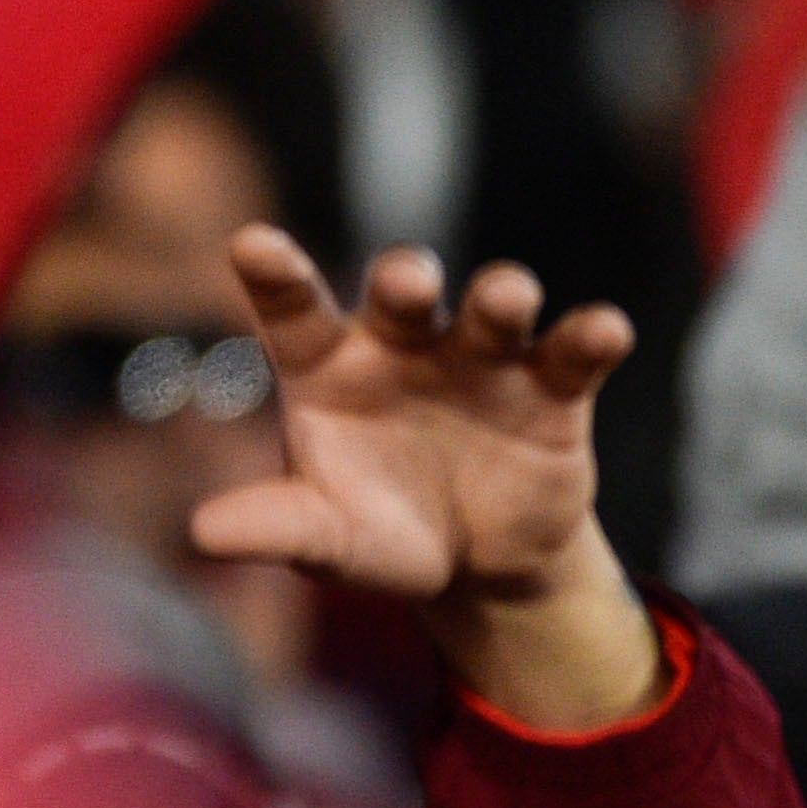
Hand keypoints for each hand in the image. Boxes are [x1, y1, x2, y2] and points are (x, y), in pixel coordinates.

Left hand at [189, 231, 662, 732]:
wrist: (478, 563)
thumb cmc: (379, 531)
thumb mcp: (327, 538)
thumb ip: (276, 526)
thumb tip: (200, 533)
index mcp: (326, 366)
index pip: (291, 308)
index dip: (274, 274)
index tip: (251, 244)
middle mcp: (400, 344)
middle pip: (399, 294)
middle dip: (405, 277)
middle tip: (409, 277)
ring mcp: (478, 357)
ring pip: (492, 310)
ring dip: (501, 297)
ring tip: (509, 295)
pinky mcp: (551, 388)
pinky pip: (572, 353)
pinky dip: (590, 337)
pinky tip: (605, 330)